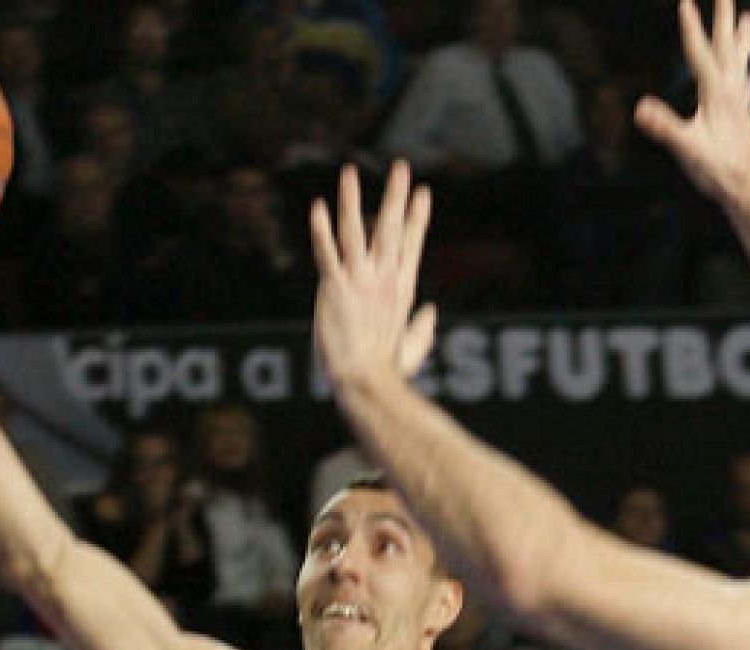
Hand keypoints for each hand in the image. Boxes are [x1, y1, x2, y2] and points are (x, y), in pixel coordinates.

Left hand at [309, 162, 436, 386]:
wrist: (367, 381)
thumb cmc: (388, 369)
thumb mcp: (413, 346)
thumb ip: (423, 328)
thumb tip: (432, 313)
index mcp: (402, 288)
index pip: (412, 243)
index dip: (417, 216)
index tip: (423, 192)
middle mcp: (384, 278)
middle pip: (390, 228)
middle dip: (397, 196)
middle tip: (402, 167)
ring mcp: (360, 281)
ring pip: (355, 231)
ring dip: (352, 200)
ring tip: (349, 172)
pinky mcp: (336, 289)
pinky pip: (326, 253)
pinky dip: (321, 230)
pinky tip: (317, 207)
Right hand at [633, 0, 749, 206]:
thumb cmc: (720, 171)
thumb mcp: (689, 150)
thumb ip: (666, 127)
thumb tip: (641, 109)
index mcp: (716, 93)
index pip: (699, 53)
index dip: (691, 26)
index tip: (685, 0)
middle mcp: (731, 90)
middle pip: (726, 44)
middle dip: (723, 16)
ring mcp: (739, 100)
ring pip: (739, 58)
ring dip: (740, 35)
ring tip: (746, 17)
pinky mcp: (743, 112)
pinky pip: (743, 77)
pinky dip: (744, 63)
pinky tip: (743, 67)